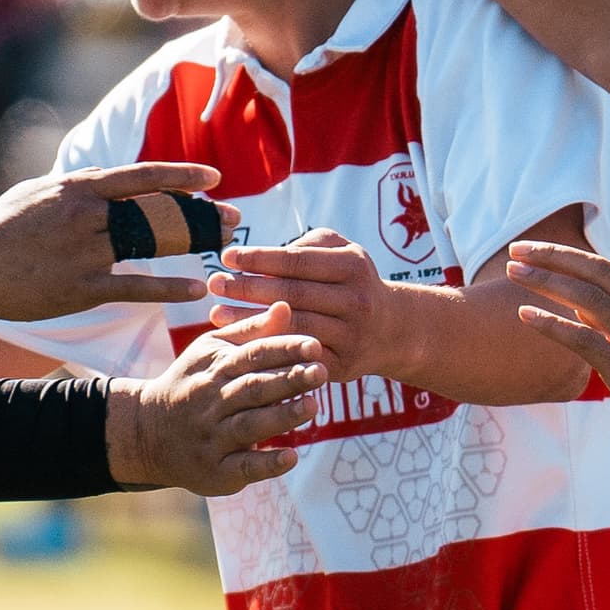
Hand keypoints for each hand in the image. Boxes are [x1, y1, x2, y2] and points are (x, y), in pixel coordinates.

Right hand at [0, 163, 238, 322]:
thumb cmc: (3, 226)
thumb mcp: (40, 191)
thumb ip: (78, 184)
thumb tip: (105, 176)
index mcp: (80, 188)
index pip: (142, 177)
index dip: (181, 176)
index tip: (213, 177)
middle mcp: (89, 216)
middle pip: (158, 211)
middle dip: (200, 214)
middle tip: (232, 217)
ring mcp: (87, 252)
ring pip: (153, 245)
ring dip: (194, 244)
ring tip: (224, 246)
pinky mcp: (82, 288)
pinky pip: (136, 287)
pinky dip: (168, 287)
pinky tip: (194, 288)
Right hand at [107, 312, 326, 495]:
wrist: (147, 432)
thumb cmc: (193, 384)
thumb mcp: (212, 351)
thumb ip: (251, 332)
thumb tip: (286, 305)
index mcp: (216, 367)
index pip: (254, 355)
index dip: (284, 349)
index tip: (315, 345)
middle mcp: (213, 401)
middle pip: (253, 388)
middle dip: (288, 379)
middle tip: (320, 372)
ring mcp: (213, 437)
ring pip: (249, 425)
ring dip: (282, 417)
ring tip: (313, 406)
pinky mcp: (216, 471)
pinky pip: (243, 466)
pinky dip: (267, 463)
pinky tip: (291, 457)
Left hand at [205, 230, 409, 382]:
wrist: (394, 330)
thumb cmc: (354, 282)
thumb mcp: (345, 252)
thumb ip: (310, 244)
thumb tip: (266, 254)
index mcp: (353, 266)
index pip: (296, 261)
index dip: (259, 258)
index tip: (226, 256)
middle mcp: (355, 301)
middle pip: (291, 294)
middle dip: (247, 288)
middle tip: (214, 282)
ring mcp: (351, 336)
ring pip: (292, 328)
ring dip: (250, 321)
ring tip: (216, 313)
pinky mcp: (343, 366)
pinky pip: (298, 357)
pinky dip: (267, 350)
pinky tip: (240, 343)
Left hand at [501, 239, 609, 480]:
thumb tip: (585, 312)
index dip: (571, 259)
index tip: (538, 255)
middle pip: (596, 270)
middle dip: (553, 255)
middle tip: (516, 248)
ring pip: (588, 295)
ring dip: (546, 279)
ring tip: (512, 271)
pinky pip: (585, 338)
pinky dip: (551, 323)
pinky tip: (523, 315)